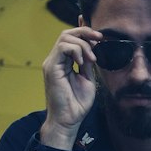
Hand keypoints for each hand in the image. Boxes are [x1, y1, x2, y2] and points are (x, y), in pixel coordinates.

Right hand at [40, 25, 102, 145]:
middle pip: (67, 33)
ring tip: (92, 58)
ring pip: (65, 37)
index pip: (70, 38)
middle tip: (100, 40)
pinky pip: (63, 47)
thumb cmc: (77, 104)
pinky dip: (76, 50)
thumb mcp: (87, 79)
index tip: (99, 34)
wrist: (68, 120)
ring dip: (83, 44)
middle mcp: (56, 60)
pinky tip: (83, 62)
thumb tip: (93, 48)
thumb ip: (88, 63)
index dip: (83, 29)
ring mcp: (52, 62)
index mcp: (64, 62)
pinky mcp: (51, 67)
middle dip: (86, 32)